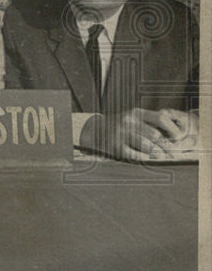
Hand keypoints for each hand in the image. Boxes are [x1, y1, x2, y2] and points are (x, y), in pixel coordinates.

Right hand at [81, 107, 197, 161]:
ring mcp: (121, 135)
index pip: (160, 119)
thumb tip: (172, 136)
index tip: (176, 138)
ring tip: (155, 154)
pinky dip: (143, 157)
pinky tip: (144, 156)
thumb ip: (150, 122)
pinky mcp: (116, 147)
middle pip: (155, 135)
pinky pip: (137, 155)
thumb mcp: (133, 118)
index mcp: (135, 113)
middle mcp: (128, 122)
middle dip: (164, 145)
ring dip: (154, 152)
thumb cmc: (120, 126)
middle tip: (169, 152)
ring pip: (148, 146)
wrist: (94, 130)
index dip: (172, 129)